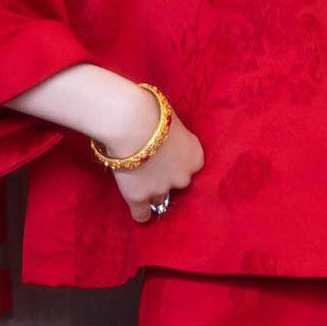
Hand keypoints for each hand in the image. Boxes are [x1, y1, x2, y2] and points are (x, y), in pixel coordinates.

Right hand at [103, 88, 204, 222]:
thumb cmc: (151, 110)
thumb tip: (166, 132)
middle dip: (166, 176)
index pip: (192, 166)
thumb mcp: (171, 119)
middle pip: (177, 183)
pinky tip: (138, 210)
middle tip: (151, 163)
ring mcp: (161, 189)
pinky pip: (142, 214)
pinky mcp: (139, 197)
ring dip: (151, 190)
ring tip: (138, 178)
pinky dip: (141, 213)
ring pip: (159, 198)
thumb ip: (174, 133)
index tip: (168, 155)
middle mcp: (183, 176)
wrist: (131, 122)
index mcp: (195, 155)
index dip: (178, 160)